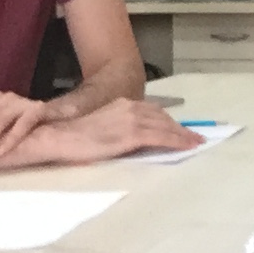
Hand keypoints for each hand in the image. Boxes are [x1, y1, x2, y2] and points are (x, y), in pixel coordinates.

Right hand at [38, 98, 204, 163]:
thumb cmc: (72, 136)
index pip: (152, 112)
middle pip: (163, 117)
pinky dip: (178, 141)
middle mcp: (130, 107)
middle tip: (194, 137)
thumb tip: (127, 139)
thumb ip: (116, 128)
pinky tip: (188, 146)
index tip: (181, 129)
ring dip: (182, 134)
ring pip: (166, 126)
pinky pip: (161, 137)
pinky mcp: (131, 134)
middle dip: (179, 128)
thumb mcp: (100, 127)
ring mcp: (132, 119)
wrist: (57, 135)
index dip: (168, 121)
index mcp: (122, 105)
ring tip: (195, 142)